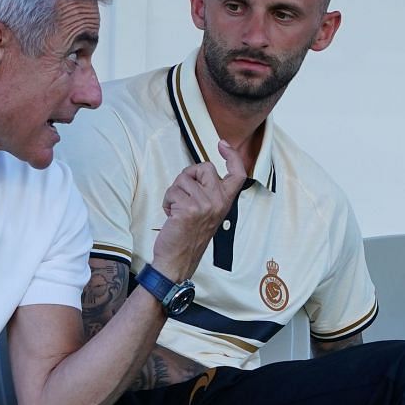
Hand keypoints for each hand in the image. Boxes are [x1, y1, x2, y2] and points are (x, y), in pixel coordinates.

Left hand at [150, 138, 249, 279]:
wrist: (178, 259)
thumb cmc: (189, 236)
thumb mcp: (207, 213)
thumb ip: (209, 193)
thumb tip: (199, 172)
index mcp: (225, 202)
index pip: (238, 175)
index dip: (232, 157)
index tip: (223, 145)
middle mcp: (218, 202)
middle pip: (204, 167)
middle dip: (188, 175)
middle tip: (184, 193)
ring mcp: (205, 205)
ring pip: (183, 180)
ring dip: (174, 193)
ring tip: (176, 211)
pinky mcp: (188, 209)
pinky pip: (172, 192)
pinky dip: (167, 202)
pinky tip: (171, 216)